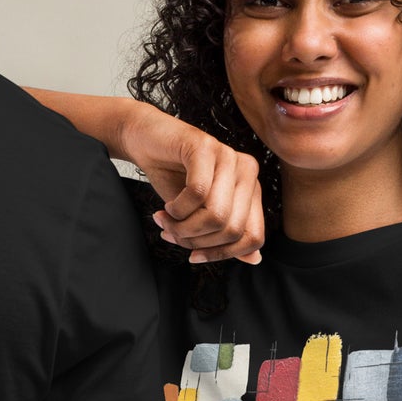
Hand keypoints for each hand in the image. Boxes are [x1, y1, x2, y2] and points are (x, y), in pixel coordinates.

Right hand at [115, 102, 263, 264]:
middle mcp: (247, 172)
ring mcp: (229, 156)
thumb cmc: (173, 177)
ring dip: (183, 227)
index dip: (223, 254)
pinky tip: (167, 206)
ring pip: (216, 215)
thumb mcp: (199, 213)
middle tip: (172, 234)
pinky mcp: (206, 146)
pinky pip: (197, 193)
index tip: (193, 256)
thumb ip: (226, 235)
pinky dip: (177, 208)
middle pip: (232, 230)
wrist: (146, 141)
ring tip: (166, 221)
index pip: (253, 237)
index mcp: (251, 189)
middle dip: (197, 240)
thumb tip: (255, 260)